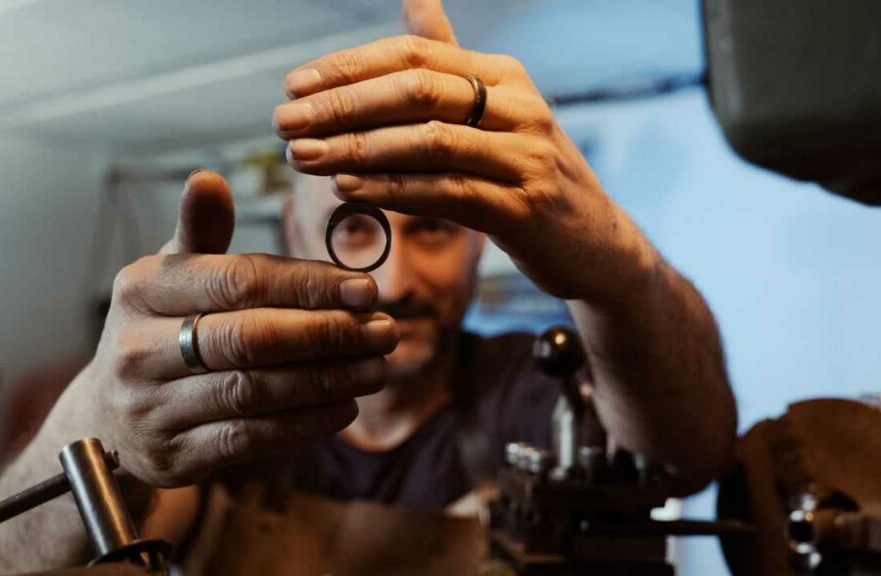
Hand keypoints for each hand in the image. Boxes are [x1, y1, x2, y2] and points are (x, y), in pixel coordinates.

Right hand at [77, 171, 398, 486]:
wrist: (107, 417)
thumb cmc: (160, 328)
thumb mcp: (170, 275)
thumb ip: (201, 233)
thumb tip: (208, 179)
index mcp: (140, 289)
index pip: (239, 281)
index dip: (309, 285)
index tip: (365, 288)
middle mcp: (138, 349)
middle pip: (251, 338)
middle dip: (328, 334)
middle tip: (384, 330)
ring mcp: (152, 408)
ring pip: (256, 391)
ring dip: (328, 379)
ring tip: (376, 367)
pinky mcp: (175, 456)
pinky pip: (252, 439)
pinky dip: (306, 422)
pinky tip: (345, 404)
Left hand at [274, 0, 658, 303]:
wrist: (596, 244)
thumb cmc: (528, 175)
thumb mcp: (498, 111)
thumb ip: (452, 60)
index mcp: (504, 76)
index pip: (416, 54)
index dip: (349, 68)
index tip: (292, 86)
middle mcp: (519, 106)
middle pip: (417, 90)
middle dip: (342, 105)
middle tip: (284, 123)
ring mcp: (525, 157)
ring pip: (429, 142)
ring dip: (357, 148)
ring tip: (303, 158)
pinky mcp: (523, 208)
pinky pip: (447, 193)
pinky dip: (393, 190)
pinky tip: (348, 190)